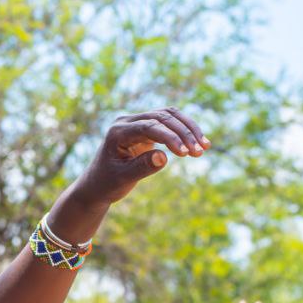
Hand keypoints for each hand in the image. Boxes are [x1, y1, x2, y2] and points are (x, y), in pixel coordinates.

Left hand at [72, 107, 208, 204]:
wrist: (97, 185)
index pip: (148, 126)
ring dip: (188, 130)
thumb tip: (163, 158)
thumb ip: (142, 167)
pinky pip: (169, 123)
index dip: (170, 137)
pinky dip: (185, 132)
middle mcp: (127, 121)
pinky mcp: (146, 127)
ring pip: (169, 116)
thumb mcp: (123, 179)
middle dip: (183, 134)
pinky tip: (199, 143)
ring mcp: (137, 122)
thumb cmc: (107, 184)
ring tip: (205, 147)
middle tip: (199, 152)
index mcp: (117, 131)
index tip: (186, 153)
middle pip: (162, 117)